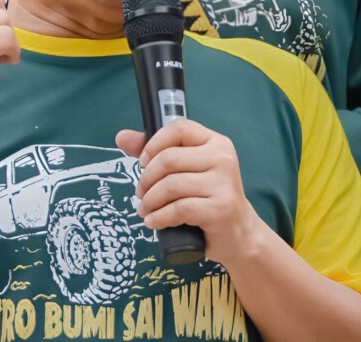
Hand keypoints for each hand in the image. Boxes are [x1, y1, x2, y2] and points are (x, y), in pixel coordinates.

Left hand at [116, 119, 259, 265]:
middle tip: (141, 194)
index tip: (143, 162)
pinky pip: (178, 208)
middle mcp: (223, 158)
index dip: (154, 143)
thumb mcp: (187, 170)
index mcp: (216, 142)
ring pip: (171, 185)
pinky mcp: (220, 209)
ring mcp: (224, 184)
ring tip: (145, 210)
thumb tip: (121, 137)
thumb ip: (156, 151)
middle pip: (169, 159)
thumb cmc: (207, 197)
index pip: (179, 128)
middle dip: (147, 179)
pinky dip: (159, 217)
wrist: (239, 233)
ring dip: (150, 201)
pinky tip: (153, 222)